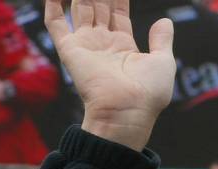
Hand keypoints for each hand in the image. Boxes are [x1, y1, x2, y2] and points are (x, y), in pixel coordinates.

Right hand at [44, 0, 175, 150]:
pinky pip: (56, 23)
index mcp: (124, 46)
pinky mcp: (70, 50)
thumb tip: (165, 20)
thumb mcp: (162, 62)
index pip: (118, 13)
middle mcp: (103, 43)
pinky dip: (52, 7)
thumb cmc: (148, 92)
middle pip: (98, 7)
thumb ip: (162, 40)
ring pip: (79, 8)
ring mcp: (86, 45)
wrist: (127, 110)